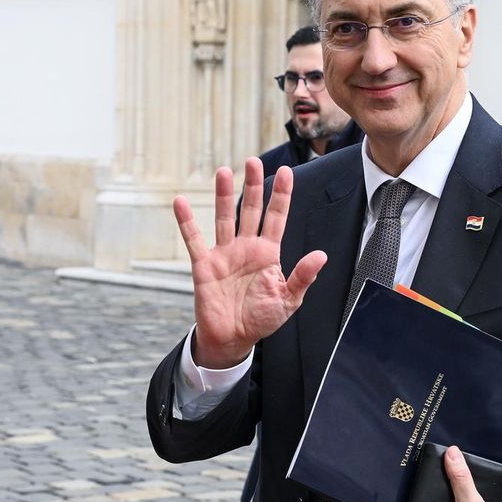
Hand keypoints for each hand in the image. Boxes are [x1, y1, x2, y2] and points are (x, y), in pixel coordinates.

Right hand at [173, 158, 326, 368]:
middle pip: (250, 210)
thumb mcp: (288, 301)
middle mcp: (246, 247)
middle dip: (253, 186)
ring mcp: (224, 254)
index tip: (287, 172)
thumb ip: (302, 277)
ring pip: (224, 218)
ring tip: (224, 172)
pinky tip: (180, 202)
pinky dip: (186, 222)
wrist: (233, 339)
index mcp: (268, 253)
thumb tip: (321, 255)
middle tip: (253, 162)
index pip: (276, 217)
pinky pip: (194, 240)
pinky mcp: (204, 265)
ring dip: (224, 196)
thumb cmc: (262, 320)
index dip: (281, 195)